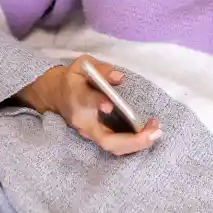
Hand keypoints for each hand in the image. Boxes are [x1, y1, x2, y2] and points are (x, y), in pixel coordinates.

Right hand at [20, 54, 161, 155]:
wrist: (55, 95)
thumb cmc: (73, 78)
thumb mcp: (83, 65)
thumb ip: (101, 69)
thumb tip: (119, 78)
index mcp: (77, 97)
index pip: (86, 101)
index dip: (97, 103)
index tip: (109, 105)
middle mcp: (84, 122)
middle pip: (106, 140)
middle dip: (132, 140)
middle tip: (154, 131)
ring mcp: (90, 133)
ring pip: (113, 147)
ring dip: (137, 143)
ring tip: (156, 131)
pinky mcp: (97, 137)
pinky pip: (117, 145)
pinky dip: (135, 143)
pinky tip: (150, 133)